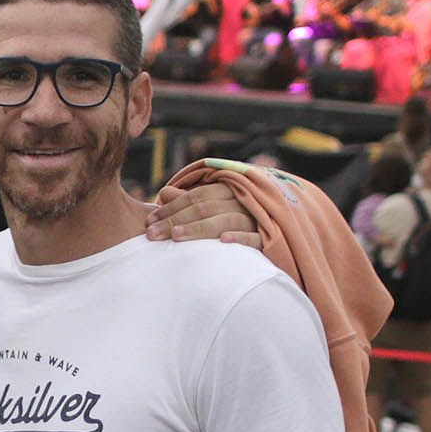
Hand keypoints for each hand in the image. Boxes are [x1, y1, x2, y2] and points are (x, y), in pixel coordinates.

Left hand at [144, 182, 262, 249]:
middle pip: (204, 208)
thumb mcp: (214, 207)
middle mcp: (242, 201)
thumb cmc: (237, 220)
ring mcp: (256, 218)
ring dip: (200, 228)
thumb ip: (190, 201)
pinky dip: (240, 238)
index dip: (171, 208)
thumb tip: (164, 192)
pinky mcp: (269, 237)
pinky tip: (223, 241)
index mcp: (229, 190)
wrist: (281, 235)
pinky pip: (255, 237)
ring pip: (225, 220)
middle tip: (151, 234)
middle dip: (175, 220)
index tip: (149, 221)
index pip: (195, 196)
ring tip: (176, 236)